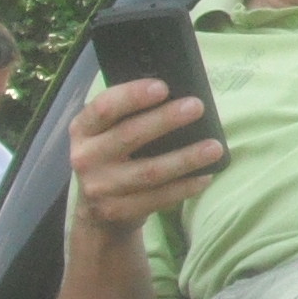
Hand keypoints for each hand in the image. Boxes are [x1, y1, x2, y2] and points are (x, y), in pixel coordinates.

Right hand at [69, 76, 222, 230]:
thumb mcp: (108, 134)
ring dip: (185, 158)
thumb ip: (129, 115)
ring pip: (149, 171)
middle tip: (197, 107)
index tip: (163, 87)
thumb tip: (178, 95)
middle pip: (129, 136)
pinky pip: (158, 198)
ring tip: (214, 147)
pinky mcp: (117, 211)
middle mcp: (85, 157)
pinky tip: (205, 176)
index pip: (104, 107)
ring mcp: (99, 188)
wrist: (97, 212)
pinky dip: (184, 187)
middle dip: (165, 119)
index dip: (132, 96)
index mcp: (83, 129)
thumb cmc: (114, 157)